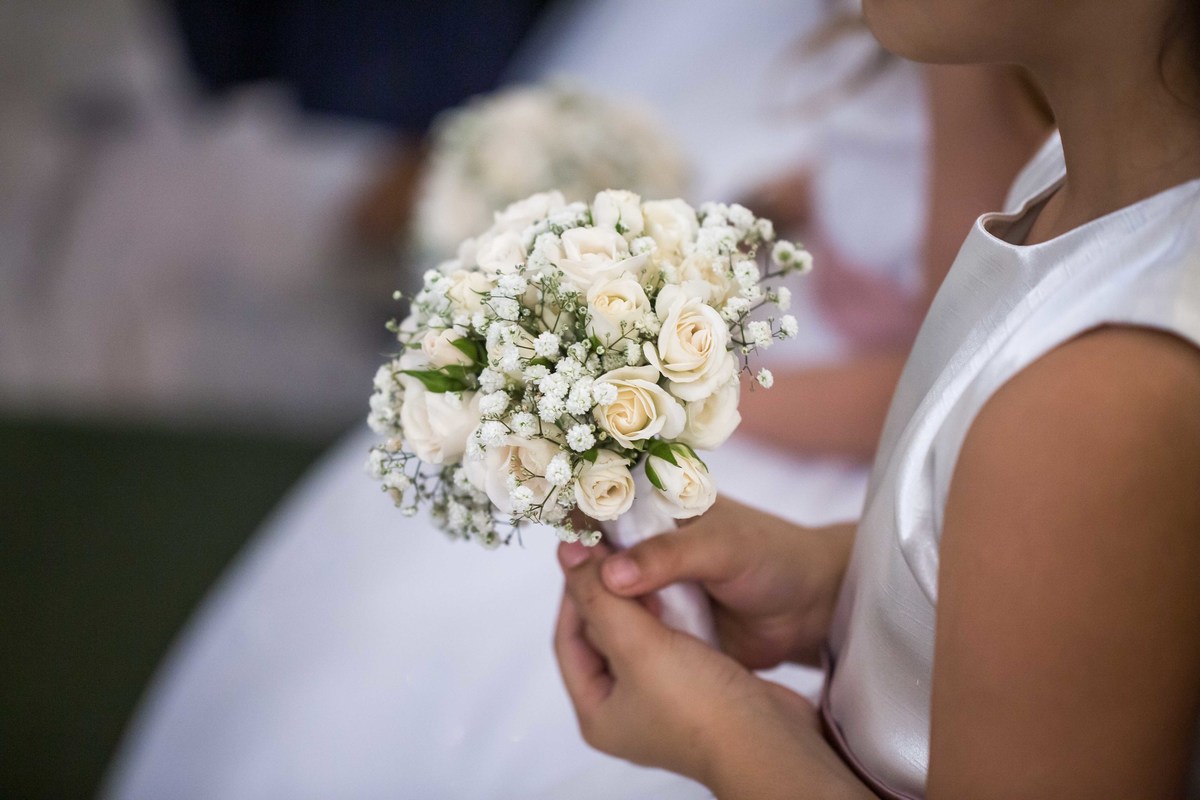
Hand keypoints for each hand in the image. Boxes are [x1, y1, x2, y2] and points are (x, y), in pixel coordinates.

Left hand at [554, 540, 872, 798]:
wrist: (770, 738)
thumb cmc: (699, 703)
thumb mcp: (637, 644)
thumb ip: (600, 596)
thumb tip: (568, 553)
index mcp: (595, 711)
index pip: (567, 638)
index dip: (576, 592)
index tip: (589, 552)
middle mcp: (623, 710)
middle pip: (601, 637)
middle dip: (608, 596)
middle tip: (619, 555)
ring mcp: (661, 702)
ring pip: (635, 637)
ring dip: (639, 603)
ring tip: (648, 570)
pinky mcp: (694, 690)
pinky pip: (667, 643)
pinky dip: (667, 617)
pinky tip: (676, 593)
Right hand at [598, 496, 853, 668]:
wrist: (813, 609)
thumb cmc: (773, 559)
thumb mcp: (722, 548)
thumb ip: (667, 557)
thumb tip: (608, 575)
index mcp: (657, 505)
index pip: (602, 505)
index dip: (578, 522)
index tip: (564, 550)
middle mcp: (646, 544)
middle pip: (595, 557)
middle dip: (582, 577)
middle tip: (575, 599)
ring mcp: (651, 587)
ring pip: (608, 598)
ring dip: (598, 612)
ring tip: (589, 629)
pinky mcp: (661, 626)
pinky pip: (629, 632)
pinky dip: (619, 640)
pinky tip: (608, 651)